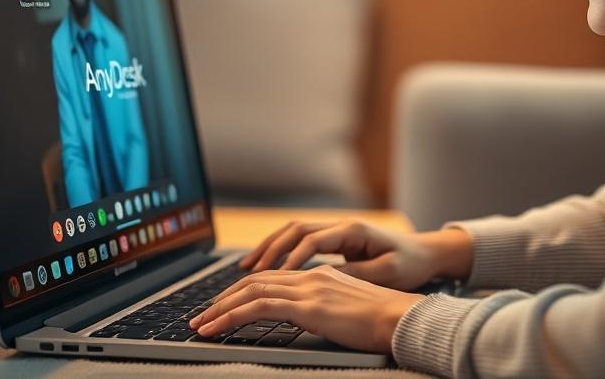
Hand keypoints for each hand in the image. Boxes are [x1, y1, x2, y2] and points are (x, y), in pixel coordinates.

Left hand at [188, 265, 422, 353]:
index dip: (244, 290)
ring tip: (201, 325)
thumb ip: (328, 308)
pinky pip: (258, 309)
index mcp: (321, 276)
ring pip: (251, 292)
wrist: (403, 318)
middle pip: (256, 281)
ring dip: (220, 309)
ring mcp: (308, 289)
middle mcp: (311, 277)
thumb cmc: (384, 320)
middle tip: (202, 316)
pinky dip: (231, 317)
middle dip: (224, 298)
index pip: (273, 278)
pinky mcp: (307, 307)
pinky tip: (216, 328)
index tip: (224, 306)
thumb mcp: (349, 310)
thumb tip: (311, 318)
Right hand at [238, 219, 471, 291]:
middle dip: (270, 249)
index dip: (292, 259)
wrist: (426, 253)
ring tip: (247, 267)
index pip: (312, 241)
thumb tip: (323, 281)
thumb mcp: (386, 273)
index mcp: (353, 231)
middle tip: (247, 271)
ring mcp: (338, 231)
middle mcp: (341, 226)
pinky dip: (281, 251)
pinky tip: (267, 267)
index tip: (277, 278)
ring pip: (294, 233)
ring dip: (270, 247)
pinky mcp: (336, 241)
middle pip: (295, 230)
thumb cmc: (410, 264)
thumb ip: (355, 275)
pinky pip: (301, 241)